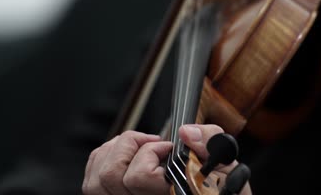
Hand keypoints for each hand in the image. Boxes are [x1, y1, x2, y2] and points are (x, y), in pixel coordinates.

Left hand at [82, 124, 250, 194]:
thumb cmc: (223, 189)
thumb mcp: (228, 164)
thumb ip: (212, 142)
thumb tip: (186, 132)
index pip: (139, 177)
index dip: (151, 154)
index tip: (169, 148)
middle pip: (111, 175)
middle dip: (131, 146)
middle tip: (154, 143)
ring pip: (96, 181)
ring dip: (116, 151)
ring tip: (140, 148)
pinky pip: (93, 183)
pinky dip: (104, 160)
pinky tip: (127, 156)